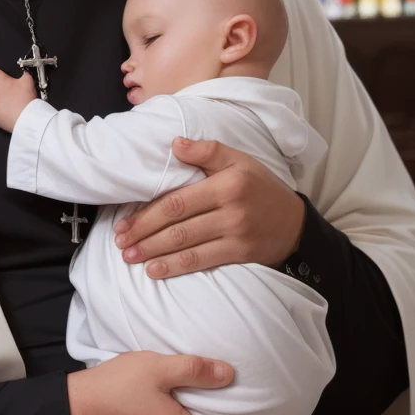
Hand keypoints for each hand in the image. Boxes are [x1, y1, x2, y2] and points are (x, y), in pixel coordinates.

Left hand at [113, 137, 305, 278]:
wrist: (294, 223)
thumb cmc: (260, 188)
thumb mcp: (239, 160)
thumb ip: (207, 151)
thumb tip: (174, 144)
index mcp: (227, 181)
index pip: (177, 200)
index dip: (147, 214)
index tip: (124, 224)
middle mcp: (231, 208)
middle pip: (178, 224)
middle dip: (144, 235)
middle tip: (120, 243)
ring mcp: (236, 233)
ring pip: (187, 245)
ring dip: (154, 253)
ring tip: (130, 258)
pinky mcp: (240, 254)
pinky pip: (202, 261)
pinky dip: (176, 267)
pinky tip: (155, 270)